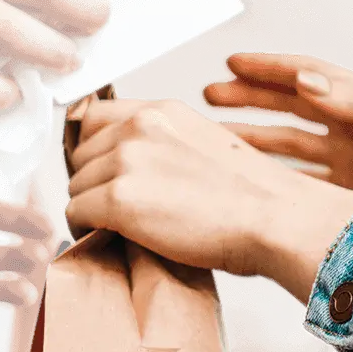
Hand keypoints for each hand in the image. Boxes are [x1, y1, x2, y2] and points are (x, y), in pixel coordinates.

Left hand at [64, 98, 352, 302]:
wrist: (277, 219)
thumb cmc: (254, 198)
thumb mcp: (205, 146)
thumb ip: (164, 144)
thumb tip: (127, 165)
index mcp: (162, 111)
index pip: (93, 117)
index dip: (94, 151)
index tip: (101, 173)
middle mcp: (140, 125)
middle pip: (80, 153)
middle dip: (93, 181)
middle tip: (120, 209)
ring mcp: (127, 159)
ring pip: (75, 185)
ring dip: (91, 208)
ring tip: (123, 228)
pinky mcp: (119, 197)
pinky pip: (75, 214)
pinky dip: (88, 231)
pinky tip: (117, 239)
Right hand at [201, 54, 352, 213]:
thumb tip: (307, 81)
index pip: (305, 76)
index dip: (268, 68)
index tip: (231, 62)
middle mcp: (350, 127)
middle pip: (289, 104)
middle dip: (249, 97)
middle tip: (208, 94)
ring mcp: (347, 160)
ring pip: (287, 141)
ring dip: (252, 135)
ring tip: (213, 134)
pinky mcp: (345, 191)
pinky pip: (298, 177)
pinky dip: (271, 175)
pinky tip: (245, 180)